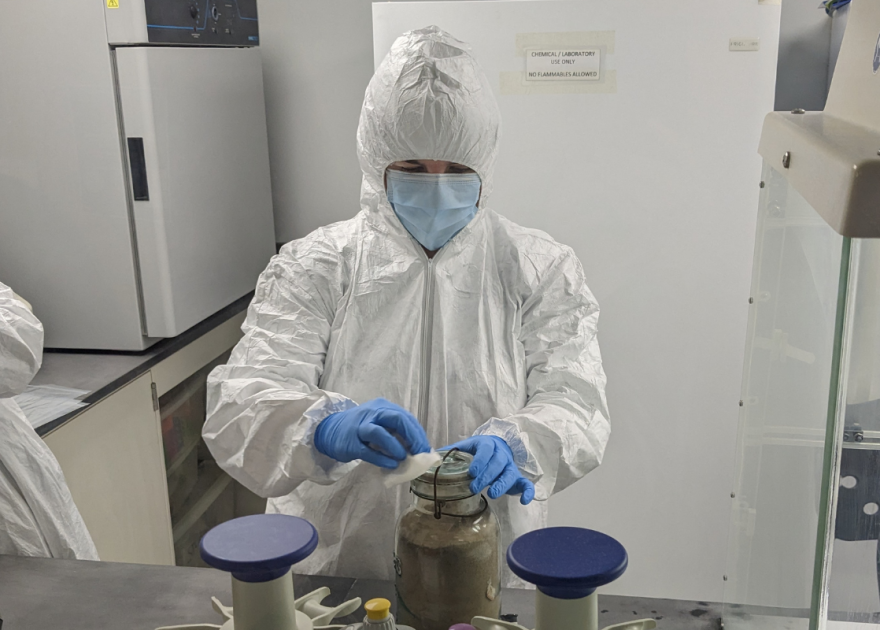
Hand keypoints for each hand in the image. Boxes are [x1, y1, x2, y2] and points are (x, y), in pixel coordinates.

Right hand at [314, 398, 429, 468]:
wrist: (330, 431)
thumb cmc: (360, 429)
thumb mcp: (379, 423)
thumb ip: (395, 431)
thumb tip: (417, 448)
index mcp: (382, 407)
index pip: (405, 417)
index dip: (417, 433)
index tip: (424, 448)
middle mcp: (372, 413)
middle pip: (396, 418)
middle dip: (412, 436)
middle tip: (419, 452)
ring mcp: (360, 427)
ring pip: (379, 432)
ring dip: (395, 445)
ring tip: (403, 457)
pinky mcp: (350, 443)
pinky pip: (368, 451)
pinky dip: (381, 458)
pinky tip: (391, 465)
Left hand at [442, 436, 534, 504]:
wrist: (497, 447)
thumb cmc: (477, 450)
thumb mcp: (464, 447)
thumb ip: (449, 452)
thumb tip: (430, 457)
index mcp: (487, 444)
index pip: (486, 450)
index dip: (480, 461)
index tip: (471, 472)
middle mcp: (501, 454)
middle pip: (498, 463)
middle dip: (487, 476)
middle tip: (474, 487)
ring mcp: (510, 466)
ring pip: (511, 474)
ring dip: (502, 484)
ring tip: (492, 494)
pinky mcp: (517, 478)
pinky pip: (526, 483)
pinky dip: (527, 491)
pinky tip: (524, 501)